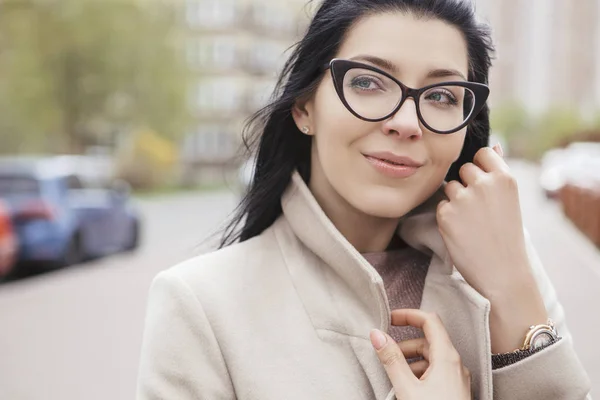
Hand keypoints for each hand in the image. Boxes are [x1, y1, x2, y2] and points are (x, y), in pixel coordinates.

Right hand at [370, 309, 470, 399]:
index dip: (408, 315)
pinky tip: (406, 389)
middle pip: (428, 340)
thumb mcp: (407, 388)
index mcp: (447, 357)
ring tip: (394, 376)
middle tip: (386, 354)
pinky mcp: (454, 391)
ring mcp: (457, 379)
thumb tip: (377, 334)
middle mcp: (456, 364)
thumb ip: (391, 359)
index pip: (430, 321)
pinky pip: (436, 373)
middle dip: (405, 344)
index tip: (389, 318)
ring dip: (410, 361)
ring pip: (431, 358)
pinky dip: (419, 373)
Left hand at [436, 144, 531, 297]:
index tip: (485, 187)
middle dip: (467, 186)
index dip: (480, 169)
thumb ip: (498, 172)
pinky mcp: (446, 214)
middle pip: (463, 170)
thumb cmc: (507, 236)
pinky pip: (441, 206)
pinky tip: (462, 232)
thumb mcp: (510, 200)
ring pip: (450, 188)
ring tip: (472, 223)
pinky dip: (447, 218)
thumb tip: (494, 146)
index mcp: (504, 177)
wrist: (503, 273)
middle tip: (479, 212)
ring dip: (455, 202)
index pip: (482, 154)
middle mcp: (483, 183)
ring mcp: (463, 198)